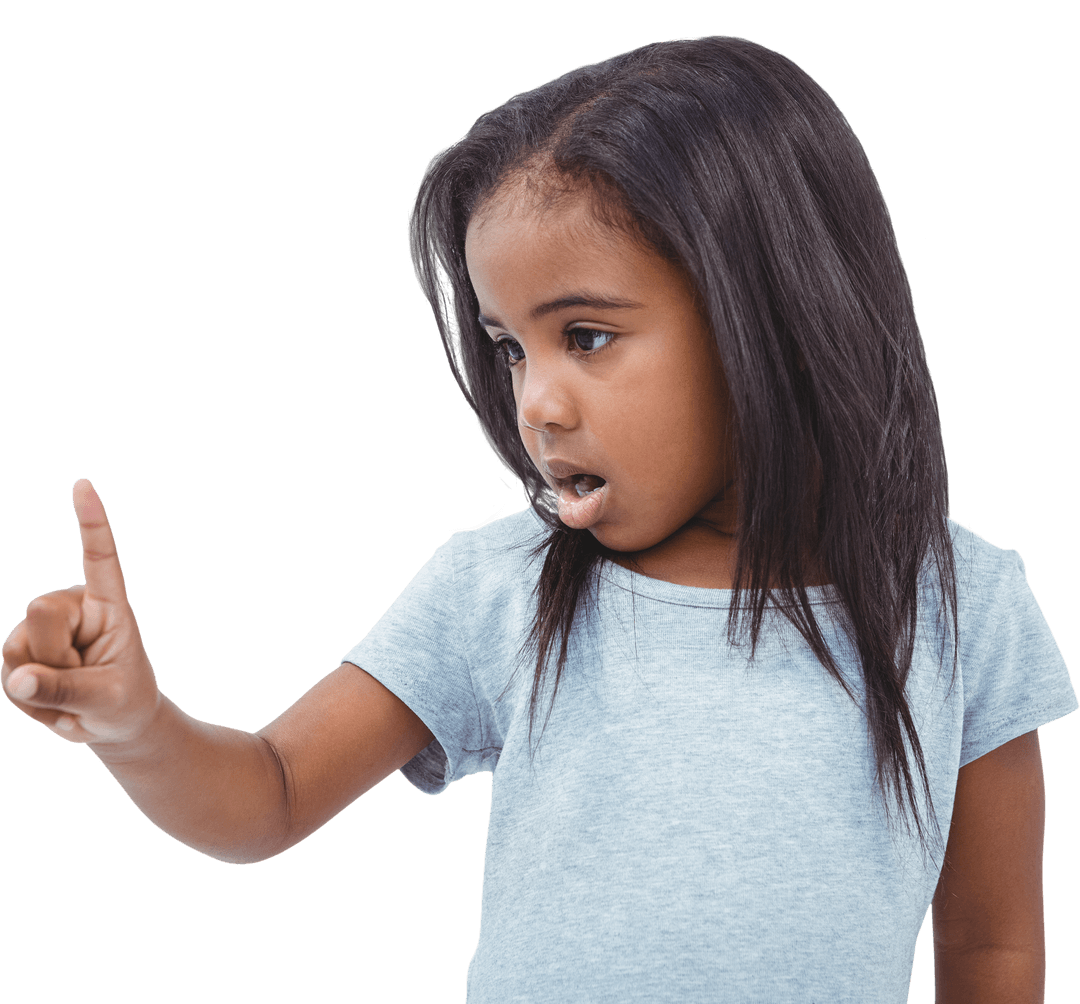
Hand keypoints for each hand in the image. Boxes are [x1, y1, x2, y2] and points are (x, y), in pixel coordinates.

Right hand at [1, 479, 161, 745]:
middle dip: (56, 659)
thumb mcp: (107, 701)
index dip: (90, 522)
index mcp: (109, 604)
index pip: (100, 557)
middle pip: (40, 614)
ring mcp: (41, 626)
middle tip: (84, 680)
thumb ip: (66, 690)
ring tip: (72, 694)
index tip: (83, 484)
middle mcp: (72, 605)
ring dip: (42, 687)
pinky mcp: (20, 648)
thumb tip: (18, 678)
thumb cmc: (123, 702)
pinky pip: (8, 676)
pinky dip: (29, 702)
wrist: (111, 724)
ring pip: (17, 649)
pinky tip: (52, 703)